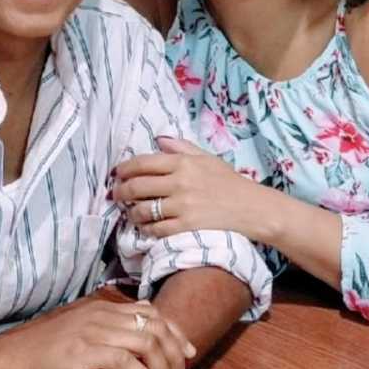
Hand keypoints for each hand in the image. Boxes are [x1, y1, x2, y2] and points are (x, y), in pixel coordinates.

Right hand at [0, 296, 194, 368]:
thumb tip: (131, 342)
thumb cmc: (41, 351)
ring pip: (145, 342)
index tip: (187, 352)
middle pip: (154, 326)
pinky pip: (124, 360)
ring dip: (163, 366)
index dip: (174, 332)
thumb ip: (103, 331)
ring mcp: (92, 331)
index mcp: (101, 308)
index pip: (150, 312)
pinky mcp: (83, 351)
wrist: (9, 357)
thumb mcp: (77, 332)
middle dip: (175, 351)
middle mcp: (101, 314)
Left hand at [113, 135, 269, 241]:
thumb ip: (181, 148)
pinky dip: (147, 228)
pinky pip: (156, 228)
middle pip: (137, 186)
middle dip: (121, 191)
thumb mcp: (207, 158)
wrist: (252, 208)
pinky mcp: (186, 226)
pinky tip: (146, 227)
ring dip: (132, 212)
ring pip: (143, 210)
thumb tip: (158, 139)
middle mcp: (180, 183)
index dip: (124, 169)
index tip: (117, 174)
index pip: (142, 163)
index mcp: (183, 163)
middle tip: (116, 195)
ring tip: (132, 212)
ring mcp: (182, 206)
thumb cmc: (229, 182)